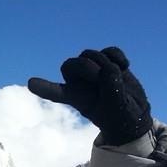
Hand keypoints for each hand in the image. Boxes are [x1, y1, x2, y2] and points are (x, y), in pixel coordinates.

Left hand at [27, 46, 151, 145]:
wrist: (134, 111)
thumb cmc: (120, 116)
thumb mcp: (117, 108)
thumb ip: (112, 89)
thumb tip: (109, 69)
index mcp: (75, 98)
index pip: (55, 92)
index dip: (44, 87)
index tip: (31, 84)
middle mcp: (79, 83)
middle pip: (71, 64)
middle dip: (87, 67)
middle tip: (102, 77)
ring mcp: (92, 71)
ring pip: (89, 55)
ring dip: (105, 62)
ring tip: (118, 78)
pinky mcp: (106, 61)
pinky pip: (108, 50)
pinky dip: (117, 55)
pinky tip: (125, 66)